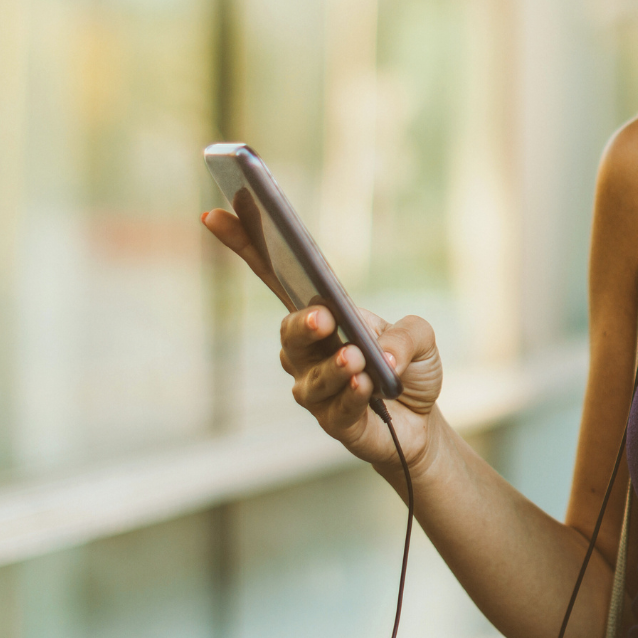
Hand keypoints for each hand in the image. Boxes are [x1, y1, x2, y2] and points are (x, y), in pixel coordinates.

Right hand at [202, 209, 443, 472]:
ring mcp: (317, 388)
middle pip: (290, 333)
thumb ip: (407, 335)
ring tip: (357, 360)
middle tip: (323, 318)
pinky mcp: (334, 422)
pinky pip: (335, 409)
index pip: (275, 275)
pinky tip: (364, 387)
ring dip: (332, 367)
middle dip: (302, 324)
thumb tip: (383, 356)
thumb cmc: (408, 367)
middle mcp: (310, 350)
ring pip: (309, 377)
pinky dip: (349, 396)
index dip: (245, 245)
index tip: (215, 215)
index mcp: (322, 313)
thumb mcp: (421, 337)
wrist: (421, 420)